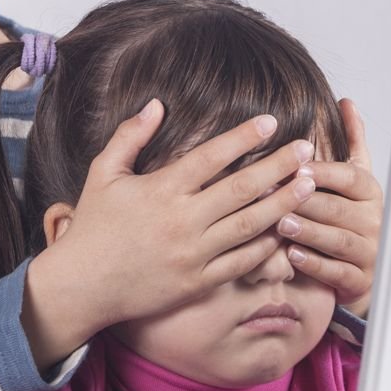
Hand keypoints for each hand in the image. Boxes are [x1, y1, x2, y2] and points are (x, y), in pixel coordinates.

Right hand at [24, 99, 317, 365]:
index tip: (271, 121)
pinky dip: (267, 245)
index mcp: (161, 190)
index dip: (245, 137)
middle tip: (306, 149)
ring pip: (250, 226)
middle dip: (279, 166)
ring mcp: (193, 255)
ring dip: (283, 203)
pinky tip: (286, 228)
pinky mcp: (198, 283)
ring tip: (308, 183)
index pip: (212, 156)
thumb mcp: (103, 173)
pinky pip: (242, 262)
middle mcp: (182, 221)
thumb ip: (130, 136)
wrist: (82, 286)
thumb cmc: (92, 226)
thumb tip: (156, 104)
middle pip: (242, 189)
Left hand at [278, 98, 382, 315]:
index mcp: (369, 192)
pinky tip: (293, 257)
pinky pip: (338, 271)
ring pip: (338, 239)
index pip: (349, 177)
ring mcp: (369, 251)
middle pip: (338, 208)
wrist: (364, 270)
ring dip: (309, 231)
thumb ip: (352, 141)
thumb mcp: (353, 178)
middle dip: (305, 201)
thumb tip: (347, 102)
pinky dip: (315, 264)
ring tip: (280, 224)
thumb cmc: (349, 218)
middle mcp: (373, 220)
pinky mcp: (360, 279)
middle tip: (271, 194)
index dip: (324, 171)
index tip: (296, 165)